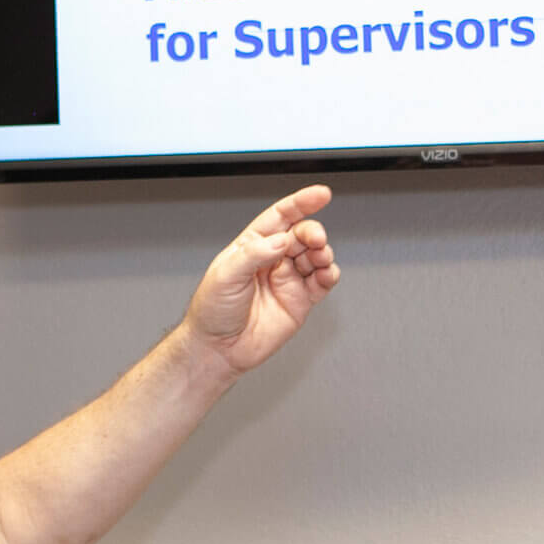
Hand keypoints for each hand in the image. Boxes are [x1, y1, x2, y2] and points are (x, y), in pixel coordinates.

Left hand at [181, 185, 339, 374]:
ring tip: (320, 258)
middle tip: (316, 239)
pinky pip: (322, 282)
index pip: (281, 216)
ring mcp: (288, 279)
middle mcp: (273, 259)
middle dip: (313, 232)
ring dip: (323, 252)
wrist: (218, 349)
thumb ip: (255, 254)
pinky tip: (326, 273)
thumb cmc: (213, 310)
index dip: (301, 203)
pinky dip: (330, 274)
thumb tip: (282, 239)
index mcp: (253, 245)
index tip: (321, 194)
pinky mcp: (300, 301)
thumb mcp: (226, 275)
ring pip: (316, 256)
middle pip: (302, 234)